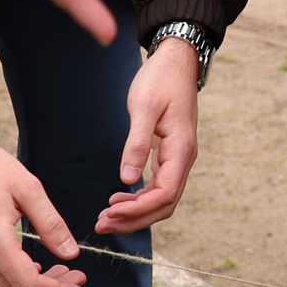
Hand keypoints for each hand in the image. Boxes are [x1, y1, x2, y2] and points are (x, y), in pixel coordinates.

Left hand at [99, 37, 200, 233]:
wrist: (176, 62)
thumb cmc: (160, 80)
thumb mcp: (144, 108)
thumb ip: (136, 143)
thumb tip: (126, 179)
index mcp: (181, 149)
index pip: (165, 194)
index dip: (138, 209)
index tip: (110, 211)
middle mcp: (184, 158)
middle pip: (164, 204)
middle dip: (134, 219)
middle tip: (102, 224)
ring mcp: (179, 158)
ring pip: (162, 199)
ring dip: (136, 213)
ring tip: (106, 216)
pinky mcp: (170, 155)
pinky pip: (159, 187)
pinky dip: (140, 199)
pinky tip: (119, 198)